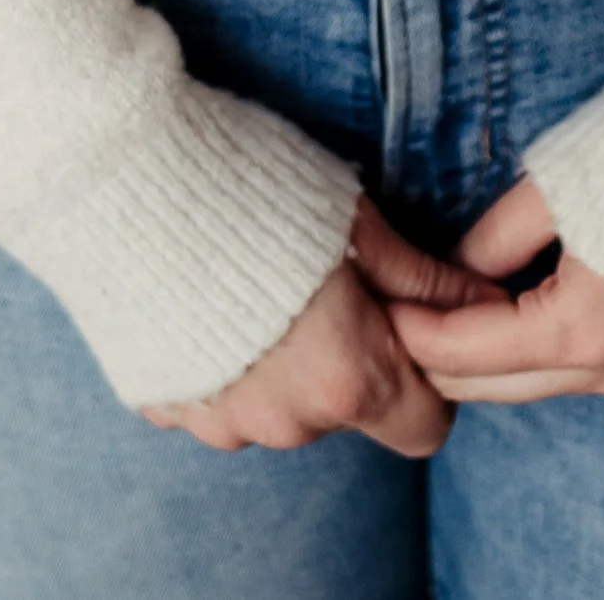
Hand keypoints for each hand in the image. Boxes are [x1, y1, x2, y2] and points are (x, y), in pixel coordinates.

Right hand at [140, 194, 503, 456]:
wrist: (118, 174)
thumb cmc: (250, 182)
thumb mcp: (355, 219)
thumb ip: (423, 279)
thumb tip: (485, 302)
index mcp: (345, 381)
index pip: (425, 428)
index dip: (425, 375)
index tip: (402, 318)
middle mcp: (282, 424)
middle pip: (346, 412)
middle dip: (347, 358)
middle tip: (323, 278)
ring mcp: (215, 422)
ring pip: (278, 408)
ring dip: (281, 362)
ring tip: (255, 275)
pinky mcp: (162, 405)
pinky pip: (216, 396)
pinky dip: (223, 359)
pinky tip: (204, 290)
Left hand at [386, 174, 603, 405]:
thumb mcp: (558, 182)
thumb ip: (494, 240)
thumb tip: (450, 274)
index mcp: (583, 328)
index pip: (465, 352)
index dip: (408, 329)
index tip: (366, 302)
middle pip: (494, 385)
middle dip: (434, 352)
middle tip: (385, 308)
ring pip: (535, 380)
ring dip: (481, 353)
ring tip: (431, 303)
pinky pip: (576, 363)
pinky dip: (529, 345)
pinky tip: (500, 301)